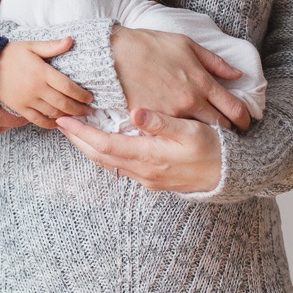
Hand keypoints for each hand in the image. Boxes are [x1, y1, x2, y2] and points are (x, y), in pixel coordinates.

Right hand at [0, 38, 93, 128]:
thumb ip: (52, 46)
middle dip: (79, 109)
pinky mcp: (20, 108)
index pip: (68, 87)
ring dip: (68, 116)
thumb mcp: (31, 46)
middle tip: (89, 110)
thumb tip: (71, 40)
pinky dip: (50, 123)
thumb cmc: (10, 53)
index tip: (90, 97)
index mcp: (42, 72)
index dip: (81, 94)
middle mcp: (36, 89)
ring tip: (78, 116)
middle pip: (64, 103)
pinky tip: (58, 122)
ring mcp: (28, 100)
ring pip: (53, 113)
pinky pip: (38, 120)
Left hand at [56, 109, 221, 191]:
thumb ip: (161, 122)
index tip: (64, 120)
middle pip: (100, 157)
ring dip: (89, 147)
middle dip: (78, 140)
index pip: (104, 145)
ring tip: (75, 131)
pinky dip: (105, 154)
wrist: (232, 176)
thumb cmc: (214, 149)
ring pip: (108, 163)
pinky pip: (120, 166)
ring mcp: (148, 178)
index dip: (82, 133)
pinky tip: (101, 142)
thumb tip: (135, 113)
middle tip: (60, 123)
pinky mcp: (153, 179)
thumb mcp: (190, 131)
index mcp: (149, 157)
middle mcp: (144, 171)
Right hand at [111, 27, 250, 129]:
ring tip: (205, 131)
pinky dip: (177, 134)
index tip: (245, 122)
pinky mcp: (153, 122)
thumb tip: (237, 75)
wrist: (113, 54)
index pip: (234, 109)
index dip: (244, 119)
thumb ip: (215, 62)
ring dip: (203, 133)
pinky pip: (172, 134)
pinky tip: (179, 132)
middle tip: (228, 129)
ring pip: (197, 133)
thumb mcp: (186, 44)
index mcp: (201, 83)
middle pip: (220, 126)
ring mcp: (171, 114)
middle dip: (228, 129)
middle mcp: (190, 102)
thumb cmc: (149, 45)